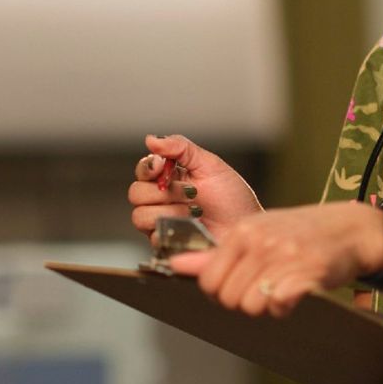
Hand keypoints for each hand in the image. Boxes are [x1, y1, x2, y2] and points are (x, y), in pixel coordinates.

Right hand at [128, 134, 261, 241]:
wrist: (246, 226)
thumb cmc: (233, 198)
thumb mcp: (210, 165)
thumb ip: (180, 148)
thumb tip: (151, 139)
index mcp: (169, 178)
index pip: (143, 170)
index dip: (148, 167)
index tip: (161, 166)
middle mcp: (161, 200)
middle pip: (136, 193)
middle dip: (165, 192)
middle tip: (192, 193)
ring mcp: (162, 223)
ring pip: (140, 216)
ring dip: (170, 211)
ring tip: (196, 212)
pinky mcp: (166, 244)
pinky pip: (154, 238)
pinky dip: (174, 230)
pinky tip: (193, 227)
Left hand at [168, 202, 382, 317]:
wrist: (353, 229)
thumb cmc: (301, 233)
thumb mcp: (256, 233)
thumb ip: (215, 253)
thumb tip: (175, 265)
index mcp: (243, 231)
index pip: (208, 280)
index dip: (221, 292)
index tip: (240, 286)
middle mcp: (260, 241)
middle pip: (228, 298)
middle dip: (243, 302)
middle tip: (265, 288)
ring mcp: (284, 256)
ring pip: (251, 306)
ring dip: (265, 307)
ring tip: (281, 289)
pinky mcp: (307, 272)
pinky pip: (278, 306)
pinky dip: (285, 308)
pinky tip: (295, 296)